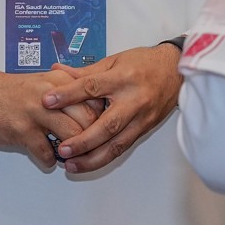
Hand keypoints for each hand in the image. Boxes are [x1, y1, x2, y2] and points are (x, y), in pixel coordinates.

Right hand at [0, 67, 99, 170]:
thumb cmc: (17, 92)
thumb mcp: (47, 83)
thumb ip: (72, 94)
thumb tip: (97, 112)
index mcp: (61, 81)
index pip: (95, 102)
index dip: (101, 120)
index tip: (100, 131)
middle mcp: (52, 95)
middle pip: (88, 120)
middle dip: (92, 139)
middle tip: (88, 149)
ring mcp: (37, 113)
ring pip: (72, 137)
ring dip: (74, 152)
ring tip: (70, 156)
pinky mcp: (23, 130)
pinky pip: (46, 152)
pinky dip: (50, 161)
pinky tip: (48, 158)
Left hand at [41, 45, 182, 174]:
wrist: (177, 71)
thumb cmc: (145, 62)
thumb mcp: (114, 60)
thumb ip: (85, 71)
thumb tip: (57, 70)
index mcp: (123, 77)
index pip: (92, 87)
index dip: (68, 95)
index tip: (47, 101)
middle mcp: (134, 99)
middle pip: (107, 125)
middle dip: (83, 140)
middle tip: (62, 148)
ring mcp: (142, 117)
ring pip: (117, 144)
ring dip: (93, 158)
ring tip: (71, 164)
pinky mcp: (145, 128)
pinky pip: (123, 147)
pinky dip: (105, 157)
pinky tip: (89, 162)